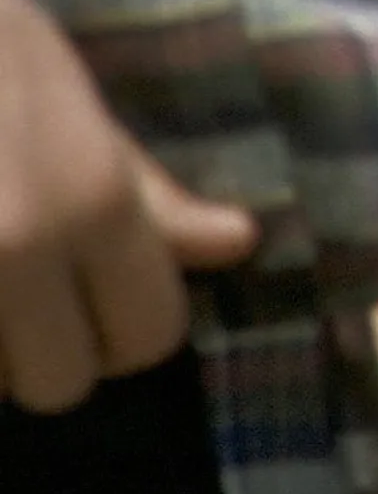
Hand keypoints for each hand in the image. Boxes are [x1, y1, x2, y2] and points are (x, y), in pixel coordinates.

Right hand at [0, 0, 253, 411]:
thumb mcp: (81, 109)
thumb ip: (150, 196)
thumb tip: (238, 243)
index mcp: (93, 203)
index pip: (149, 336)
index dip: (129, 329)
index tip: (101, 299)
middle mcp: (19, 252)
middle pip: (61, 384)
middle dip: (48, 354)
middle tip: (28, 297)